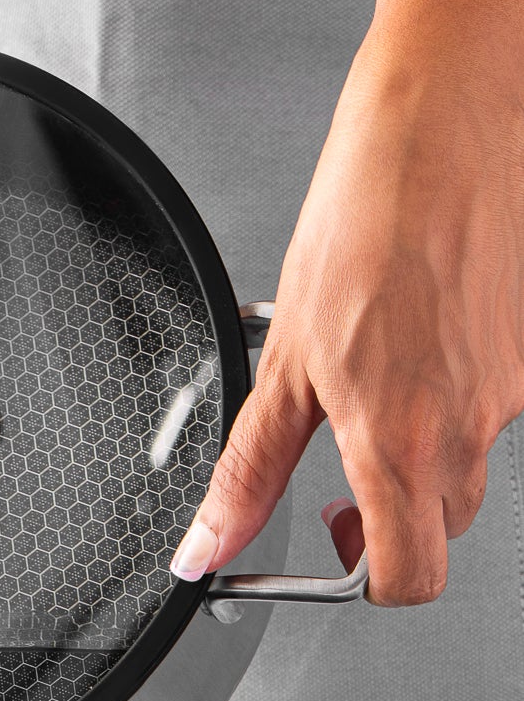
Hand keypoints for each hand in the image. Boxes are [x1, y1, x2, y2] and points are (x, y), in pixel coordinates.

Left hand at [168, 35, 523, 605]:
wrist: (443, 122)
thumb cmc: (367, 217)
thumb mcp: (283, 362)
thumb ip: (248, 472)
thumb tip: (206, 546)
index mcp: (403, 442)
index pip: (408, 578)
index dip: (365, 578)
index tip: (334, 543)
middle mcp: (471, 427)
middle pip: (440, 528)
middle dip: (390, 515)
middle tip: (341, 470)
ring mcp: (512, 390)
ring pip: (467, 466)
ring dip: (420, 451)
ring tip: (375, 379)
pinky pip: (493, 404)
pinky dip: (453, 391)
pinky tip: (418, 337)